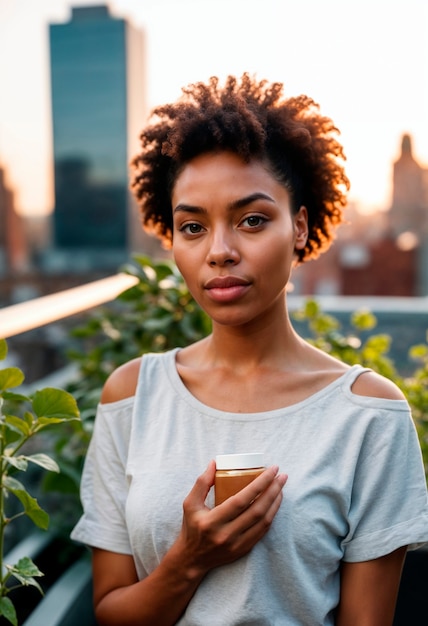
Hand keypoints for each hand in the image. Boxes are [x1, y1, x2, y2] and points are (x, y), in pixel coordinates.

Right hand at [176, 460, 286, 576]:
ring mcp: (237, 545)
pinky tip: (274, 504)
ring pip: (263, 522)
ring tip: (281, 487)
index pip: (241, 500)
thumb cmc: (191, 527)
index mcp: (212, 521)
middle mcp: (226, 535)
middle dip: (273, 490)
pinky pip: (263, 532)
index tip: (270, 470)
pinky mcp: (243, 550)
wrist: (192, 560)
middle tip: (282, 476)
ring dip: (275, 503)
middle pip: (257, 510)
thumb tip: (215, 463)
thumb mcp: (190, 503)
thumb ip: (202, 483)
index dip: (259, 484)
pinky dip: (271, 516)